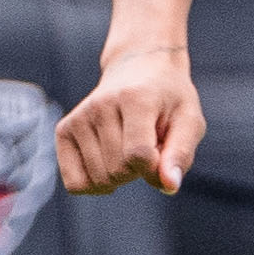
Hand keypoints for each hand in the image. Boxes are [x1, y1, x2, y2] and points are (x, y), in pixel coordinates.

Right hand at [54, 45, 202, 196]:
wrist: (138, 67)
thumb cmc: (169, 99)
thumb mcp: (189, 120)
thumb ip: (181, 154)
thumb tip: (169, 187)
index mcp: (135, 98)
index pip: (139, 155)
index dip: (156, 168)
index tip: (164, 156)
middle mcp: (100, 105)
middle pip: (118, 170)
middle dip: (139, 172)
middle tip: (147, 148)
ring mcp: (78, 118)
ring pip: (98, 179)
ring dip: (119, 178)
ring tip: (128, 152)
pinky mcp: (64, 130)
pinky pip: (75, 183)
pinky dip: (94, 185)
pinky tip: (107, 168)